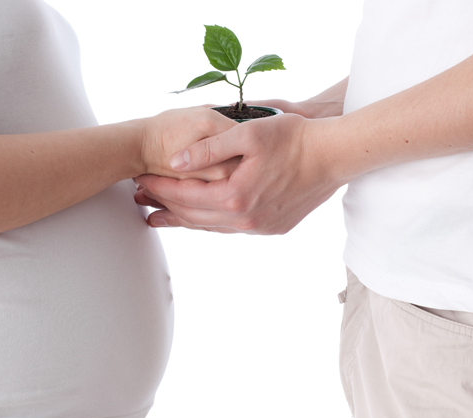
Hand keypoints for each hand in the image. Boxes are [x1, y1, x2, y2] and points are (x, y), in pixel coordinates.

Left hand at [134, 114, 341, 233]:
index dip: (158, 187)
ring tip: (159, 215)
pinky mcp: (271, 228)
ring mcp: (259, 227)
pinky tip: (200, 216)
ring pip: (210, 227)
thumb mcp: (246, 134)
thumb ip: (208, 149)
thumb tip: (175, 160)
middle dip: (163, 206)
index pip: (183, 195)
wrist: (333, 156)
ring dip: (183, 219)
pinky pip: (231, 228)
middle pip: (192, 217)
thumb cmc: (293, 138)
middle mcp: (245, 219)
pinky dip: (210, 222)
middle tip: (140, 199)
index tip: (139, 179)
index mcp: (235, 196)